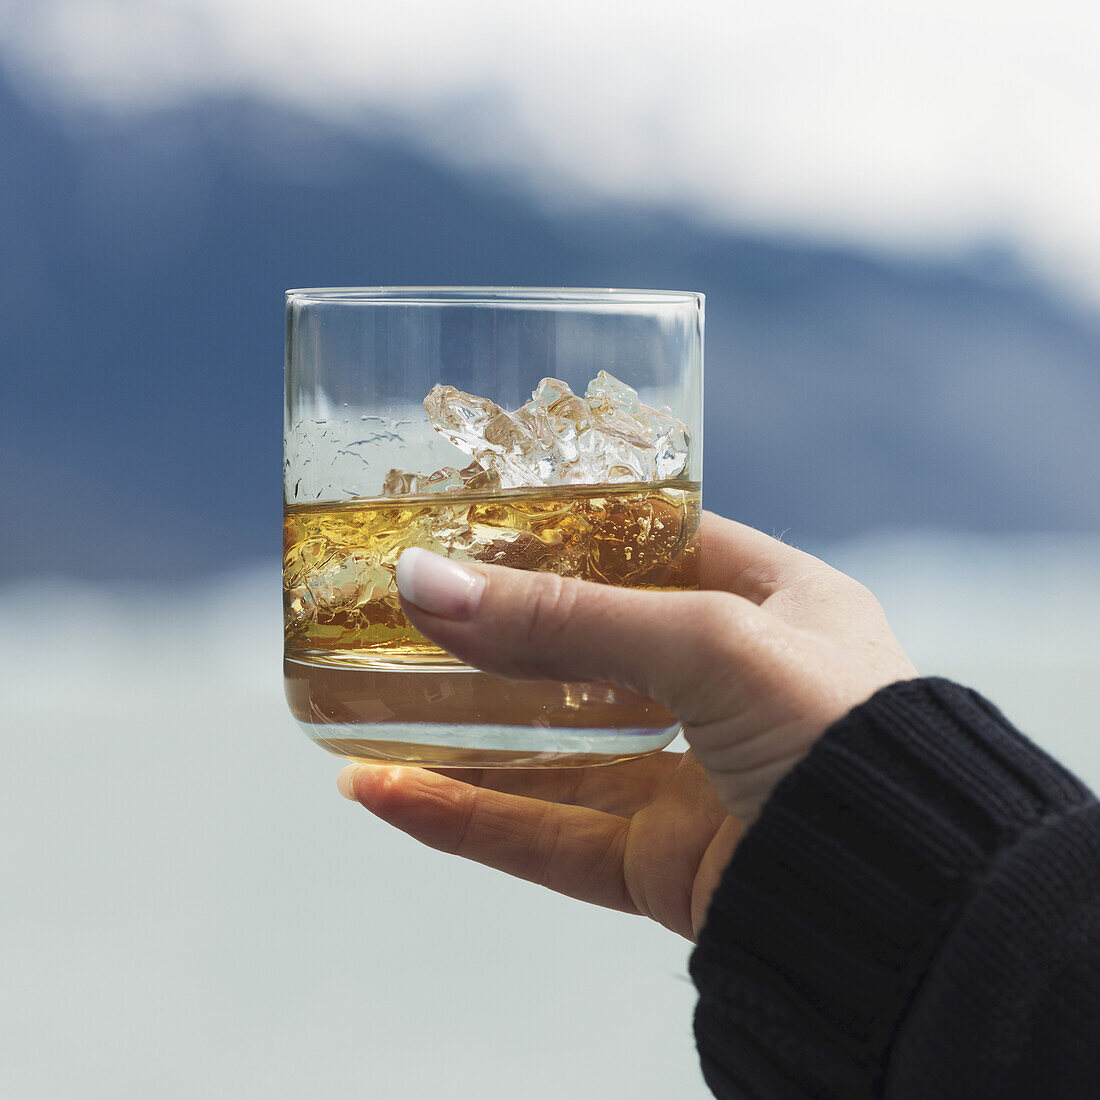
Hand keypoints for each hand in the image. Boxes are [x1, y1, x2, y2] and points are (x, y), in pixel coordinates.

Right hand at [337, 512, 916, 938]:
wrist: (909, 899)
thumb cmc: (839, 728)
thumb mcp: (709, 639)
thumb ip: (567, 614)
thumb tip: (426, 581)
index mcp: (772, 605)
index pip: (653, 547)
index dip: (567, 530)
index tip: (478, 518)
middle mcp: (731, 687)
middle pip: (584, 650)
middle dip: (493, 636)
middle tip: (403, 610)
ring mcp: (691, 777)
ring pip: (550, 750)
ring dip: (455, 734)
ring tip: (356, 705)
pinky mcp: (660, 861)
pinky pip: (545, 835)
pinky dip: (463, 817)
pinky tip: (384, 790)